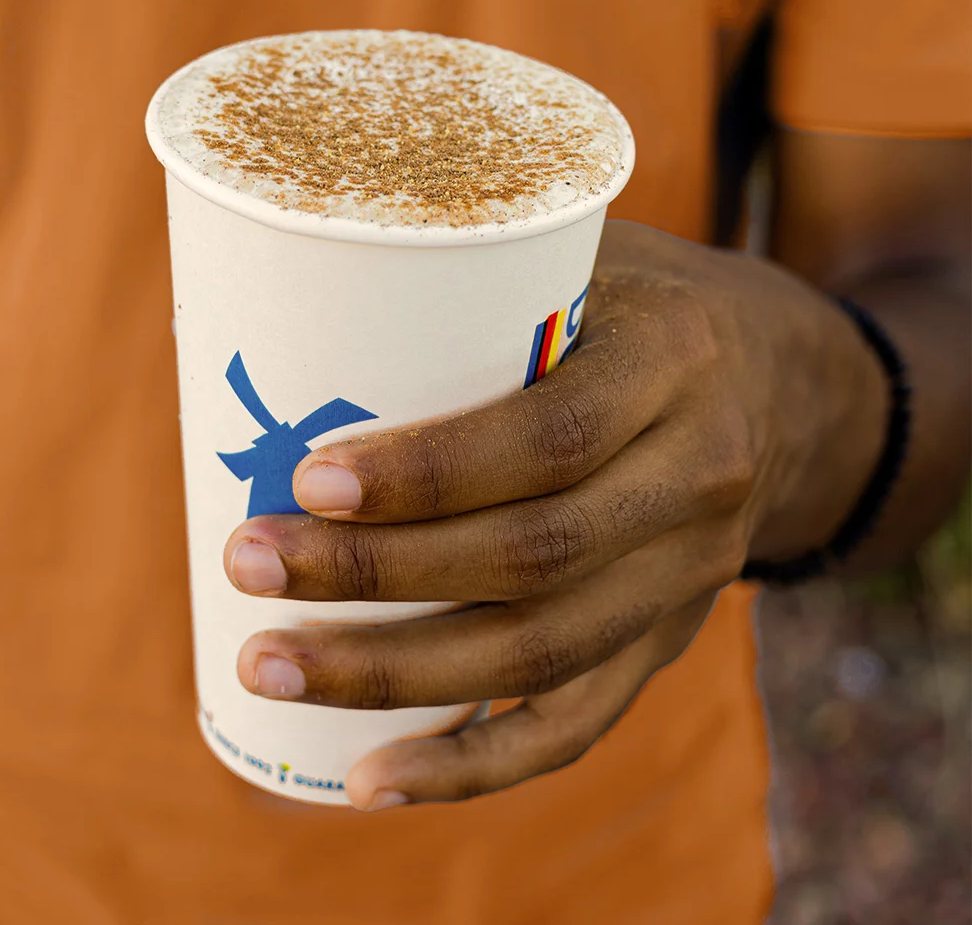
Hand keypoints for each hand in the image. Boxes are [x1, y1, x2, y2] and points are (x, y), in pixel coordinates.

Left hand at [223, 221, 886, 809]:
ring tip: (267, 665)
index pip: (554, 436)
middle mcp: (696, 478)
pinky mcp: (663, 638)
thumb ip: (477, 276)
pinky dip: (470, 765)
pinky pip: (575, 723)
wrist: (782, 385)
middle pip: (535, 556)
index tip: (311, 480)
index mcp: (676, 363)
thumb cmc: (643, 304)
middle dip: (377, 574)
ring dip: (394, 676)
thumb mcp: (591, 254)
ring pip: (541, 652)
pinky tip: (369, 778)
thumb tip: (287, 310)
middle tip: (250, 562)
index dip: (432, 471)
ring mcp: (686, 576)